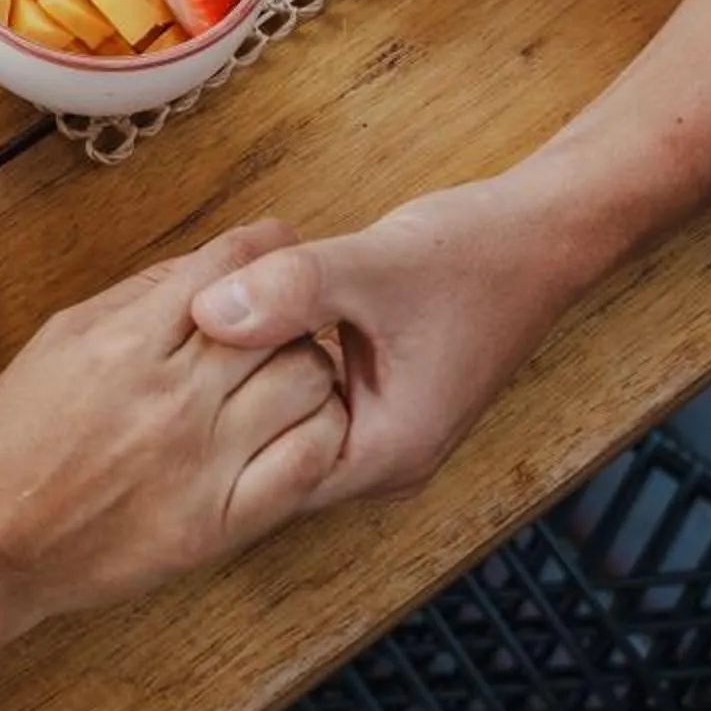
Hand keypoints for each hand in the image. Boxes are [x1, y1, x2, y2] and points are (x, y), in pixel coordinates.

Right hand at [0, 222, 347, 636]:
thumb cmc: (12, 440)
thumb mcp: (57, 340)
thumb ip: (137, 295)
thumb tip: (212, 262)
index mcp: (125, 344)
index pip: (229, 266)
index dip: (264, 245)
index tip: (276, 245)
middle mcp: (170, 399)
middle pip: (280, 320)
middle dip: (290, 308)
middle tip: (283, 319)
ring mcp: (199, 465)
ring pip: (307, 382)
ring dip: (308, 367)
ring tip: (286, 375)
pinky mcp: (219, 525)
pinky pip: (310, 462)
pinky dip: (321, 432)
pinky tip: (299, 427)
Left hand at [188, 167, 619, 509]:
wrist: (541, 233)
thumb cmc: (475, 254)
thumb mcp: (376, 265)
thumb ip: (293, 289)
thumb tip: (207, 311)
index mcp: (387, 453)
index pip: (265, 478)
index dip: (212, 424)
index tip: (169, 375)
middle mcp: (385, 459)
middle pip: (270, 455)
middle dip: (222, 402)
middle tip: (171, 348)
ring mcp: (382, 431)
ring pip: (284, 422)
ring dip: (248, 378)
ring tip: (200, 328)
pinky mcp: (377, 398)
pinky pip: (304, 395)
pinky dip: (275, 360)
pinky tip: (247, 314)